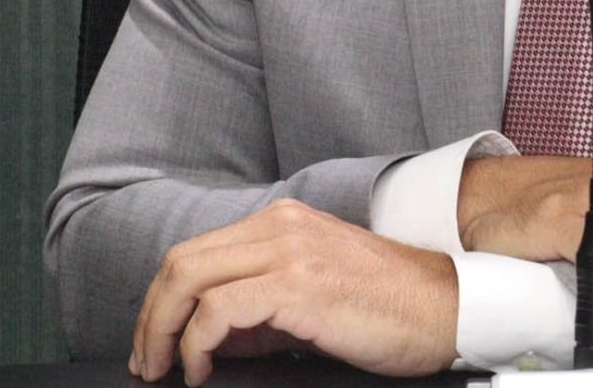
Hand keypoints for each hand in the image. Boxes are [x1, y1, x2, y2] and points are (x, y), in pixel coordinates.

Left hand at [130, 199, 457, 384]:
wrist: (445, 308)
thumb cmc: (388, 308)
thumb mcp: (311, 300)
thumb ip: (259, 310)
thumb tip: (206, 340)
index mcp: (282, 222)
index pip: (195, 253)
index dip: (161, 302)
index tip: (154, 345)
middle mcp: (280, 226)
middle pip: (181, 261)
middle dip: (151, 317)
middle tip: (147, 362)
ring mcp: (289, 250)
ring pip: (189, 278)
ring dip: (163, 332)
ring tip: (167, 369)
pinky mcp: (298, 284)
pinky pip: (218, 311)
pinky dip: (196, 344)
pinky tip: (203, 369)